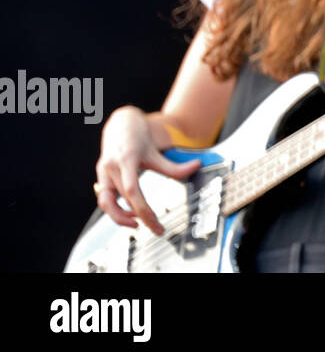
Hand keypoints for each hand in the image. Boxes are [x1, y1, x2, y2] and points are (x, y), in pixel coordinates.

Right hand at [95, 106, 200, 234]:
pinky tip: (130, 212)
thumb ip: (174, 165)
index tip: (156, 224)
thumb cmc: (138, 136)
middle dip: (138, 217)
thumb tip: (197, 166)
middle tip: (156, 228)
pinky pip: (104, 198)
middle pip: (120, 200)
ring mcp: (102, 172)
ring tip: (138, 222)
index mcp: (127, 159)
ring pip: (105, 203)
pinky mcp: (100, 176)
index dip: (143, 210)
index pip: (132, 191)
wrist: (120, 123)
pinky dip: (116, 208)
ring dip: (119, 217)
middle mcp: (111, 167)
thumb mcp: (156, 151)